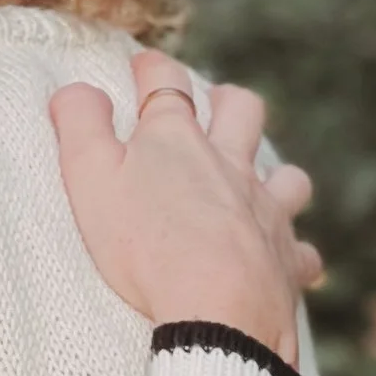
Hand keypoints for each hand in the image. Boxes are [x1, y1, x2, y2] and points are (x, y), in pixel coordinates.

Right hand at [51, 51, 319, 361]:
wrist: (216, 310)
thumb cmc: (144, 245)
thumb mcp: (90, 178)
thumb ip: (80, 127)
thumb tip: (75, 89)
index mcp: (176, 141)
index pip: (166, 84)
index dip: (153, 69)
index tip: (144, 65)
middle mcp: (229, 165)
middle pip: (242, 111)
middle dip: (227, 101)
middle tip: (214, 104)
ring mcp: (265, 209)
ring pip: (285, 176)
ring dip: (274, 174)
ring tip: (256, 183)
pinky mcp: (286, 258)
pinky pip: (300, 250)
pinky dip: (292, 251)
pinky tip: (283, 258)